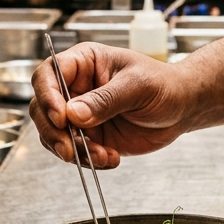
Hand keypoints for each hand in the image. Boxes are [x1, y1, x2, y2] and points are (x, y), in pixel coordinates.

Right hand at [29, 43, 189, 167]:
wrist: (181, 108)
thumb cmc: (163, 84)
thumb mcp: (137, 86)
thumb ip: (105, 99)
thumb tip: (73, 113)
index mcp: (83, 63)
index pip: (49, 74)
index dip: (48, 95)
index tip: (60, 116)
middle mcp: (75, 88)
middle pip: (42, 107)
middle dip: (53, 131)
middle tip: (69, 148)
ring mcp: (79, 114)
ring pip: (53, 134)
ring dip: (72, 150)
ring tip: (103, 155)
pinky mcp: (89, 137)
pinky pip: (74, 152)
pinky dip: (88, 161)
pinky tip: (110, 158)